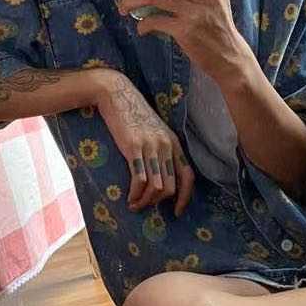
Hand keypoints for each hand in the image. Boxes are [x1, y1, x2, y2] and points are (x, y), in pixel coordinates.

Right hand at [95, 70, 194, 214]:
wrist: (117, 94)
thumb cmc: (133, 115)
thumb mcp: (154, 132)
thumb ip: (161, 150)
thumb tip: (160, 178)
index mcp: (174, 143)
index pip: (188, 176)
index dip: (185, 197)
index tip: (177, 211)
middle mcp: (166, 146)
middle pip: (170, 187)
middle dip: (158, 202)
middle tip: (145, 206)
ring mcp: (151, 146)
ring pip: (156, 187)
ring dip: (145, 201)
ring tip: (134, 205)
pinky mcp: (133, 147)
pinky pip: (140, 179)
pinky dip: (135, 194)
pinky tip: (129, 198)